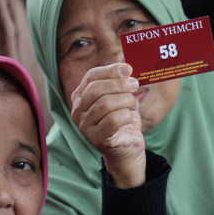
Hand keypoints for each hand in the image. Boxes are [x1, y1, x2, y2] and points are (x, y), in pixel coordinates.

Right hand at [69, 62, 145, 187]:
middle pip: (96, 89)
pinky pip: (114, 120)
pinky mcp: (98, 139)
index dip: (110, 70)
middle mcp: (78, 111)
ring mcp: (86, 127)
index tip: (128, 69)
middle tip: (135, 85)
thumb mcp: (119, 96)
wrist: (128, 146)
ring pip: (106, 104)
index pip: (91, 77)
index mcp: (80, 97)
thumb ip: (119, 81)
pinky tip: (129, 118)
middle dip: (119, 84)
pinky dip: (127, 115)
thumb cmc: (123, 118)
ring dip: (126, 101)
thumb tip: (125, 67)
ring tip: (133, 104)